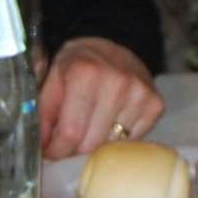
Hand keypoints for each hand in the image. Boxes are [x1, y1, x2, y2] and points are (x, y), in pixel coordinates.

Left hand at [40, 36, 161, 156]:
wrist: (110, 46)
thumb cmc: (77, 66)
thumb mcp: (52, 82)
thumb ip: (43, 115)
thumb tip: (42, 148)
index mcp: (85, 73)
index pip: (70, 133)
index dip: (57, 150)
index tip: (51, 151)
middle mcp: (117, 81)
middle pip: (91, 143)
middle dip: (74, 150)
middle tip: (68, 143)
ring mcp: (140, 93)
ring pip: (113, 145)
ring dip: (97, 145)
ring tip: (89, 130)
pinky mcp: (155, 104)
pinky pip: (133, 140)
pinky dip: (119, 139)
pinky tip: (111, 123)